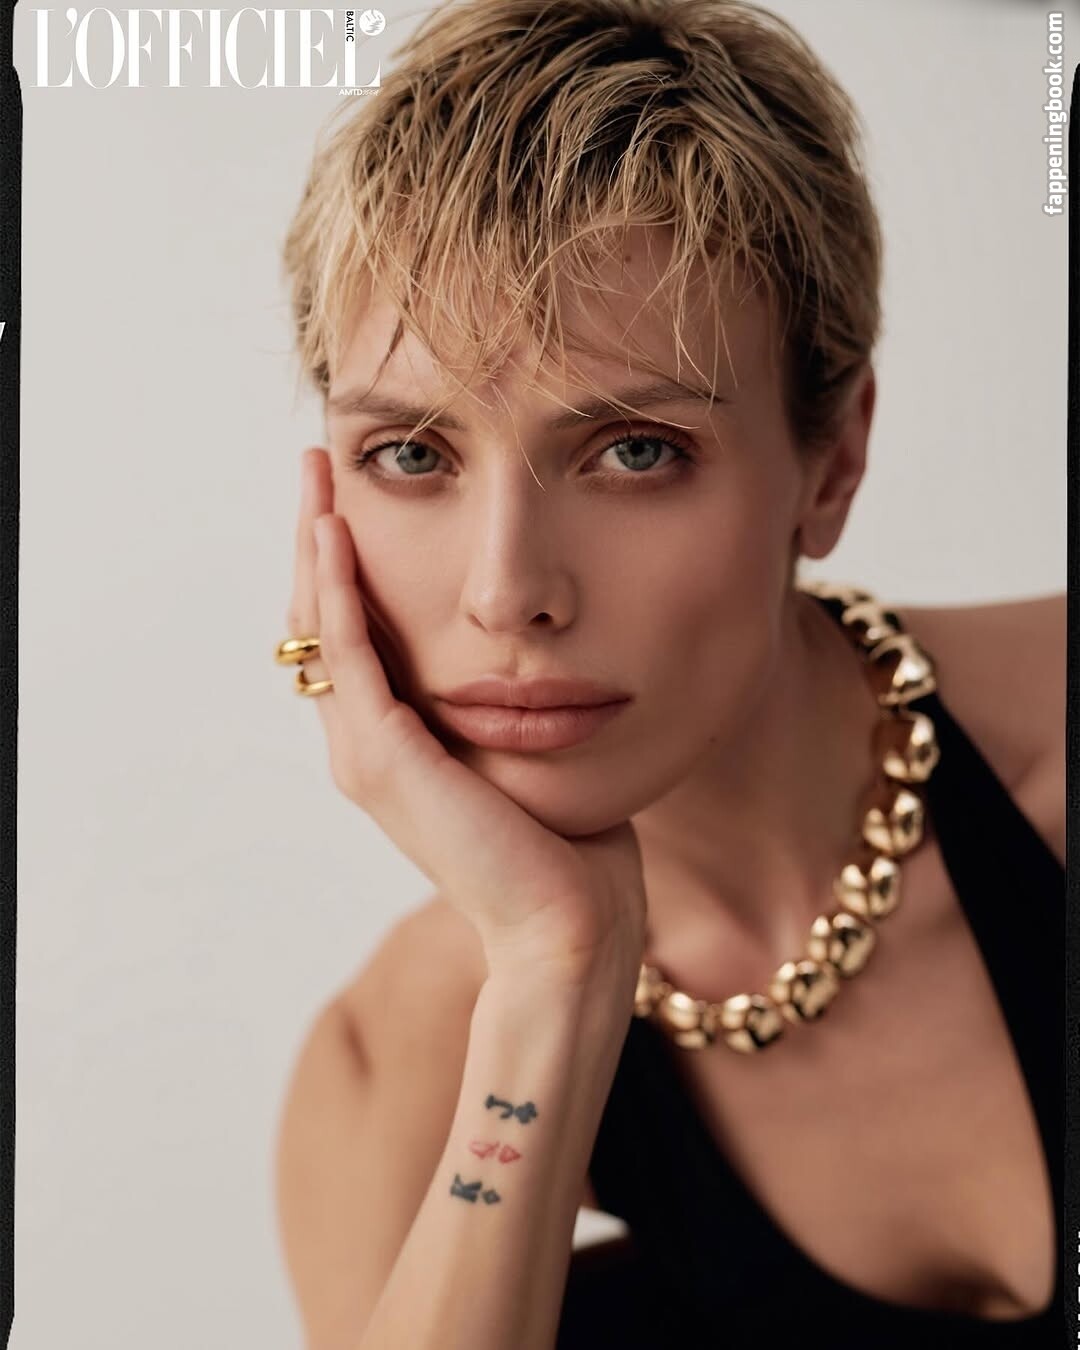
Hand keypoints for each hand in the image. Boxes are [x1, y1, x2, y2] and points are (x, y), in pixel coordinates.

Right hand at [285, 448, 647, 990]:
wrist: (570, 923)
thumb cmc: (569, 850)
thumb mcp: (530, 756)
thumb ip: (511, 711)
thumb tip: (538, 664)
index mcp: (395, 747)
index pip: (354, 636)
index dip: (347, 567)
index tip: (356, 498)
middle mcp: (364, 746)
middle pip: (322, 620)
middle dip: (318, 537)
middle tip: (319, 463)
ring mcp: (364, 753)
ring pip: (321, 625)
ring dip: (315, 543)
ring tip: (317, 472)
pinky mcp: (383, 755)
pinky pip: (348, 651)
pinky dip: (337, 587)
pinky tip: (336, 529)